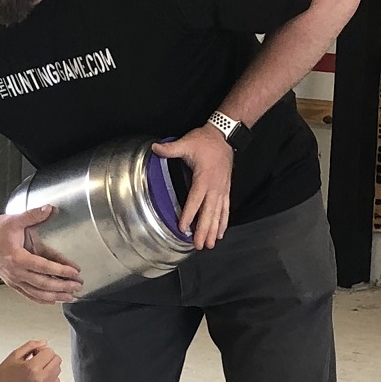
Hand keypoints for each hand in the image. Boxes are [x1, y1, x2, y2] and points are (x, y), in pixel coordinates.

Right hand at [0, 206, 82, 304]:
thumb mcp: (15, 220)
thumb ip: (33, 215)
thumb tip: (49, 208)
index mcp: (17, 257)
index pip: (44, 267)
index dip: (61, 270)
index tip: (74, 272)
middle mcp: (15, 272)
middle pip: (43, 284)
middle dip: (62, 286)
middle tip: (77, 286)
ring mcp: (13, 279)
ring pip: (37, 293)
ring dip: (55, 296)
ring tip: (70, 296)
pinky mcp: (11, 282)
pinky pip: (28, 295)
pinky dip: (41, 299)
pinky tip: (52, 300)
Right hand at [0, 340, 61, 381]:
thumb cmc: (4, 376)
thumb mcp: (15, 355)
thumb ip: (31, 346)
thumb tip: (43, 343)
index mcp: (32, 368)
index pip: (50, 352)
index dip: (42, 350)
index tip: (35, 353)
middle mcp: (40, 379)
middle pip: (56, 360)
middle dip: (48, 357)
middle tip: (36, 359)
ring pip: (58, 370)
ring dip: (50, 367)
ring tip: (37, 369)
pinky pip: (56, 381)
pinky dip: (50, 377)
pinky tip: (39, 376)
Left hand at [152, 124, 232, 248]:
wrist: (224, 136)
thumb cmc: (205, 141)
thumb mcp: (186, 143)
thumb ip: (170, 149)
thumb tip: (154, 148)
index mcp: (203, 178)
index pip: (194, 201)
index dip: (188, 215)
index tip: (183, 228)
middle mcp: (214, 187)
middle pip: (208, 213)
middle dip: (204, 230)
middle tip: (199, 245)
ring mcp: (222, 190)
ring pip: (218, 214)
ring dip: (214, 230)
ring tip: (210, 244)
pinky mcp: (226, 190)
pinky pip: (226, 209)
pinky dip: (224, 222)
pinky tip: (221, 233)